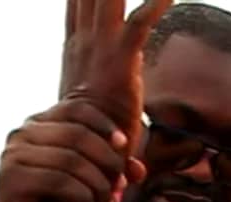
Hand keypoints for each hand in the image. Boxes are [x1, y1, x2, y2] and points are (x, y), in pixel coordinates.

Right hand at [0, 100, 146, 201]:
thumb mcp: (81, 181)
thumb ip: (106, 170)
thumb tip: (139, 171)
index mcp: (38, 124)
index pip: (77, 110)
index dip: (105, 125)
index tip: (124, 148)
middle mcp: (22, 133)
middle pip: (78, 135)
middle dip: (107, 162)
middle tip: (120, 188)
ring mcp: (13, 155)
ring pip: (71, 160)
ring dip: (98, 186)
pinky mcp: (11, 179)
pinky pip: (58, 182)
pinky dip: (82, 199)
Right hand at [60, 0, 171, 151]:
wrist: (86, 158)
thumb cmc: (91, 138)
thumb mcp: (88, 106)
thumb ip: (98, 93)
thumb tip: (113, 111)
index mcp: (76, 50)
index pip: (77, 5)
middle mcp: (85, 44)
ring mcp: (101, 50)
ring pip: (107, 0)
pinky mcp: (121, 63)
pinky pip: (139, 24)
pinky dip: (155, 5)